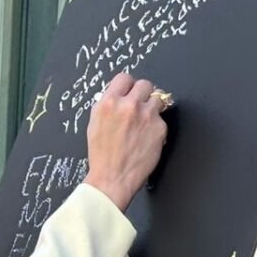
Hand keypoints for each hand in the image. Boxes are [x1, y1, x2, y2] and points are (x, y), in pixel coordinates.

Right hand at [82, 73, 169, 210]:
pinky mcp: (159, 128)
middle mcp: (128, 105)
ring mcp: (146, 116)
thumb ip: (107, 105)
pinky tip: (147, 137)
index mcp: (108, 102)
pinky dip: (156, 126)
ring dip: (153, 106)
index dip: (128, 85)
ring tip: (146, 120)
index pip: (124, 78)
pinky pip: (161, 118)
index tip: (129, 91)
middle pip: (144, 84)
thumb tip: (117, 95)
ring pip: (158, 97)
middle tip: (140, 105)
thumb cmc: (102, 155)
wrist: (113, 178)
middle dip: (142, 93)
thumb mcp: (94, 124)